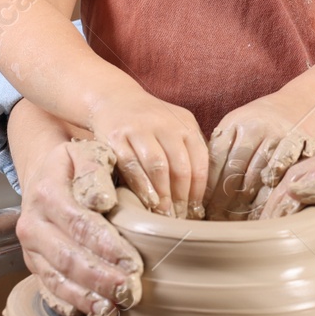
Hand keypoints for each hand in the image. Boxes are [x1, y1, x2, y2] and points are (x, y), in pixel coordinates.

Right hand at [14, 138, 144, 315]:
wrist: (44, 176)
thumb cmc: (76, 165)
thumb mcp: (87, 152)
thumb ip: (95, 170)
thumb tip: (103, 201)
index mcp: (46, 192)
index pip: (80, 224)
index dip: (107, 246)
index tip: (135, 262)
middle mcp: (32, 223)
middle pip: (67, 257)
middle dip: (101, 278)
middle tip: (131, 291)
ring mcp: (30, 248)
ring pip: (57, 278)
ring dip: (88, 297)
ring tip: (116, 309)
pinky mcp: (34, 265)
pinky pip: (50, 289)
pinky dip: (72, 304)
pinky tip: (95, 313)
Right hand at [87, 85, 207, 217]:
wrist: (114, 99)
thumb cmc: (150, 123)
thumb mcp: (175, 128)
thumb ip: (189, 151)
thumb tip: (200, 195)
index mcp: (185, 124)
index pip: (200, 160)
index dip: (198, 189)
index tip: (196, 209)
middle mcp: (165, 124)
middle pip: (180, 166)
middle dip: (181, 196)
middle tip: (180, 216)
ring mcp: (140, 129)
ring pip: (158, 166)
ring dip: (163, 194)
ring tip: (165, 213)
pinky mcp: (117, 137)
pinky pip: (132, 166)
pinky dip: (141, 186)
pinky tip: (148, 201)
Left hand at [205, 92, 314, 219]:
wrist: (301, 103)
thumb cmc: (263, 120)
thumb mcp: (238, 123)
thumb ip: (222, 145)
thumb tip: (202, 181)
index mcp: (234, 121)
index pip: (216, 157)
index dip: (208, 183)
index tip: (203, 202)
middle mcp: (254, 127)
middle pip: (234, 169)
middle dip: (223, 197)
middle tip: (216, 216)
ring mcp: (275, 136)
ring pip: (254, 175)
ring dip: (243, 200)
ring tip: (234, 217)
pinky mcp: (294, 146)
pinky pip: (277, 174)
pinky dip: (267, 192)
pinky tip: (258, 206)